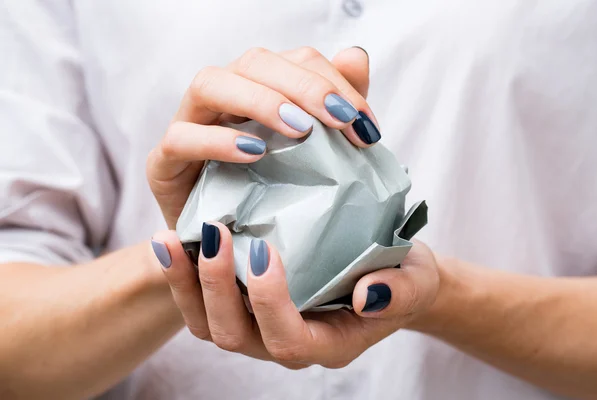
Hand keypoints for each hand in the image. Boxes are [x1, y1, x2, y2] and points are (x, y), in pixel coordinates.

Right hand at [147, 46, 378, 228]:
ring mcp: (189, 124)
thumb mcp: (313, 157)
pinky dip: (217, 141)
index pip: (296, 60)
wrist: (224, 249)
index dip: (333, 82)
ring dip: (260, 101)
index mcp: (260, 89)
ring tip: (300, 129)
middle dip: (304, 85)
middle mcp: (223, 97)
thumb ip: (335, 106)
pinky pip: (181, 138)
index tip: (364, 124)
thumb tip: (356, 57)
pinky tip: (253, 153)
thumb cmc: (269, 198)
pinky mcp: (164, 162)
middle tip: (340, 118)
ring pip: (210, 84)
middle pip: (255, 61)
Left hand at [151, 224, 438, 368]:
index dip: (271, 302)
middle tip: (215, 232)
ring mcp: (259, 327)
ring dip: (187, 283)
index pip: (288, 340)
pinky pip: (202, 303)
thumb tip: (368, 296)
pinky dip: (183, 275)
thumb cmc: (402, 277)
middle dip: (218, 287)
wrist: (385, 273)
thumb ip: (400, 292)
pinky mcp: (244, 305)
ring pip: (208, 324)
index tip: (264, 249)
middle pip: (235, 336)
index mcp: (327, 343)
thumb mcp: (415, 281)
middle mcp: (284, 343)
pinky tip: (173, 238)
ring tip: (171, 238)